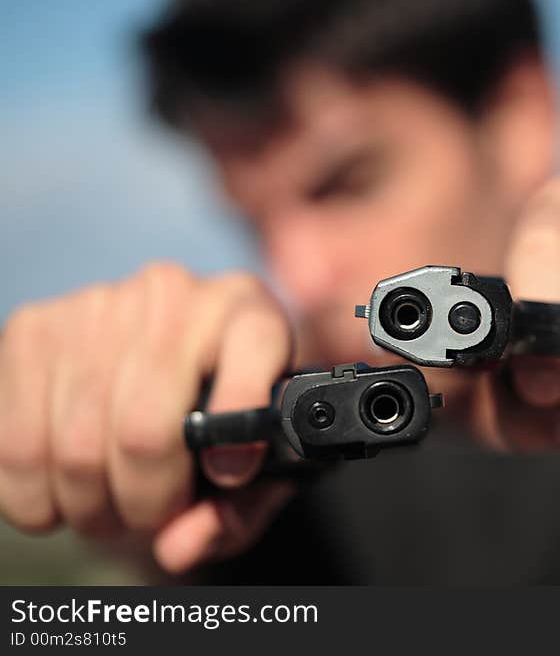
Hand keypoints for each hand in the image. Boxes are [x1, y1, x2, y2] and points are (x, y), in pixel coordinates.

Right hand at [0, 262, 295, 573]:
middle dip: (145, 505)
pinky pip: (17, 443)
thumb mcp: (257, 466)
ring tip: (110, 509)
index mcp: (250, 315)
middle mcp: (175, 295)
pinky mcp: (34, 328)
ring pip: (75, 447)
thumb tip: (180, 543)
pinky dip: (34, 495)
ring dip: (89, 508)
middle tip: (151, 519)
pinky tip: (62, 493)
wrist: (164, 370)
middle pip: (143, 433)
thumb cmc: (221, 426)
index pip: (251, 362)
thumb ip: (239, 511)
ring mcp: (99, 306)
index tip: (228, 478)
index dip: (238, 442)